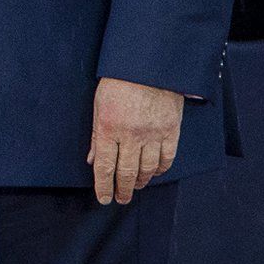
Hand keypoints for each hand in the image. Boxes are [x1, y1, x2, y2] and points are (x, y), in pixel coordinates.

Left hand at [87, 76, 182, 204]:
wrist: (150, 64)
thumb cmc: (119, 81)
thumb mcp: (99, 104)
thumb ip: (96, 135)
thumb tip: (92, 159)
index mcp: (109, 128)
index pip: (104, 167)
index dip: (103, 187)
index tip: (103, 198)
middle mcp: (131, 135)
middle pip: (126, 173)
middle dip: (122, 190)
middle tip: (121, 199)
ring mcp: (153, 134)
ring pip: (147, 169)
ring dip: (140, 182)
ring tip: (136, 187)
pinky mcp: (170, 130)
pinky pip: (167, 158)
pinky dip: (160, 169)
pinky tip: (154, 173)